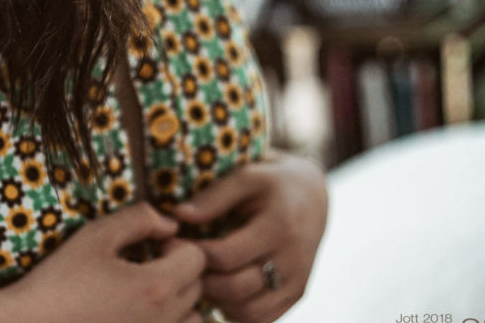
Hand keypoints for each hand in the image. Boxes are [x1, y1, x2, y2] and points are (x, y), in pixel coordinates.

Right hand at [2, 202, 206, 322]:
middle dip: (179, 271)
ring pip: (192, 320)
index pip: (199, 258)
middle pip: (198, 288)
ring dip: (178, 303)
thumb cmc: (57, 282)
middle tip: (144, 266)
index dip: (178, 244)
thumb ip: (140, 220)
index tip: (152, 246)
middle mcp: (163, 321)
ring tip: (143, 295)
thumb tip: (172, 223)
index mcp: (156, 288)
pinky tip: (132, 315)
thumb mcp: (95, 237)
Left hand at [172, 152, 327, 322]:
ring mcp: (297, 282)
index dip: (193, 254)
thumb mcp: (246, 176)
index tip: (171, 243)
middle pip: (235, 288)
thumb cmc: (271, 182)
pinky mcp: (297, 295)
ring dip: (217, 299)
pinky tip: (222, 288)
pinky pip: (261, 319)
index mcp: (280, 226)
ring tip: (201, 275)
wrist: (313, 197)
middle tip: (181, 265)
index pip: (226, 256)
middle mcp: (293, 260)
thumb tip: (177, 215)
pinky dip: (236, 311)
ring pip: (247, 311)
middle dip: (201, 279)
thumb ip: (213, 197)